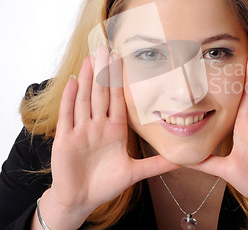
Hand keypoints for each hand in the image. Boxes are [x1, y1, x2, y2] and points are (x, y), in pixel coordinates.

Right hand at [41, 44, 179, 228]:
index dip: (120, 80)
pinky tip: (73, 80)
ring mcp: (81, 130)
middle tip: (105, 47)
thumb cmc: (105, 184)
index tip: (123, 60)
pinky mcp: (65, 139)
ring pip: (85, 99)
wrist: (81, 200)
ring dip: (88, 78)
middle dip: (104, 71)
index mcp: (114, 130)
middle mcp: (97, 126)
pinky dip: (70, 98)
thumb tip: (181, 160)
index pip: (118, 99)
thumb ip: (157, 164)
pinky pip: (68, 115)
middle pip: (101, 93)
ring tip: (91, 57)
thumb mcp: (135, 172)